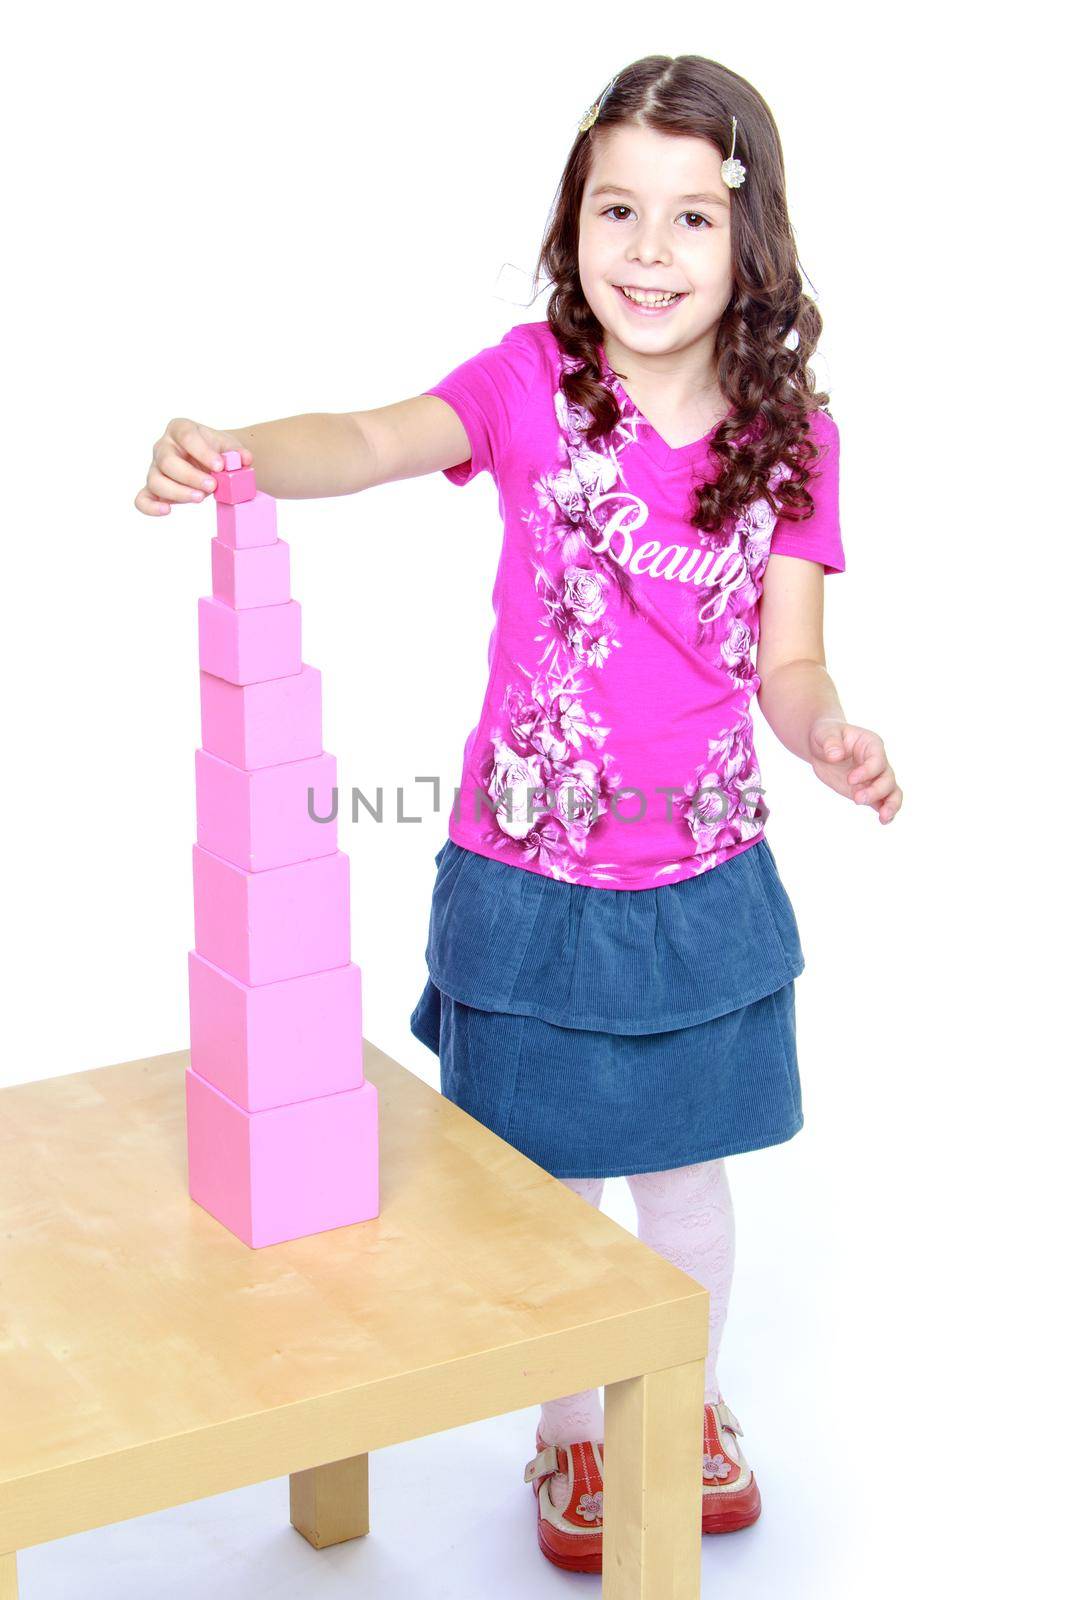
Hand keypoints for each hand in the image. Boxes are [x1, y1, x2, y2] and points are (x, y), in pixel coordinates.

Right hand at [134, 418, 252, 516]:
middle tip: (212, 486)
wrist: (213, 462)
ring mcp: (156, 468)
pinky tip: (167, 510)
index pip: (187, 436)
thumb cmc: (217, 451)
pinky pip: (143, 498)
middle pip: (167, 461)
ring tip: (200, 498)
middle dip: (191, 476)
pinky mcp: (154, 488)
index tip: (220, 466)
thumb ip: (237, 452)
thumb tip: (244, 459)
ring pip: (156, 480)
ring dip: (177, 492)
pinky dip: (150, 506)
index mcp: (180, 429)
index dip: (203, 452)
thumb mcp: (229, 447)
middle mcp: (163, 447)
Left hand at [809, 718, 902, 824]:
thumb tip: (835, 755)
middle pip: (887, 778)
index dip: (868, 771)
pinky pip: (882, 802)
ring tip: (883, 817)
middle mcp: (878, 762)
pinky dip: (885, 812)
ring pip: (892, 792)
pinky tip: (884, 821)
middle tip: (857, 799)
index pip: (878, 760)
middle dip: (876, 791)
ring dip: (890, 805)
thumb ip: (831, 742)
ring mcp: (874, 778)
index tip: (850, 779)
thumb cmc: (826, 735)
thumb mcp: (824, 733)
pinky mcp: (868, 790)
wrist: (822, 746)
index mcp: (871, 744)